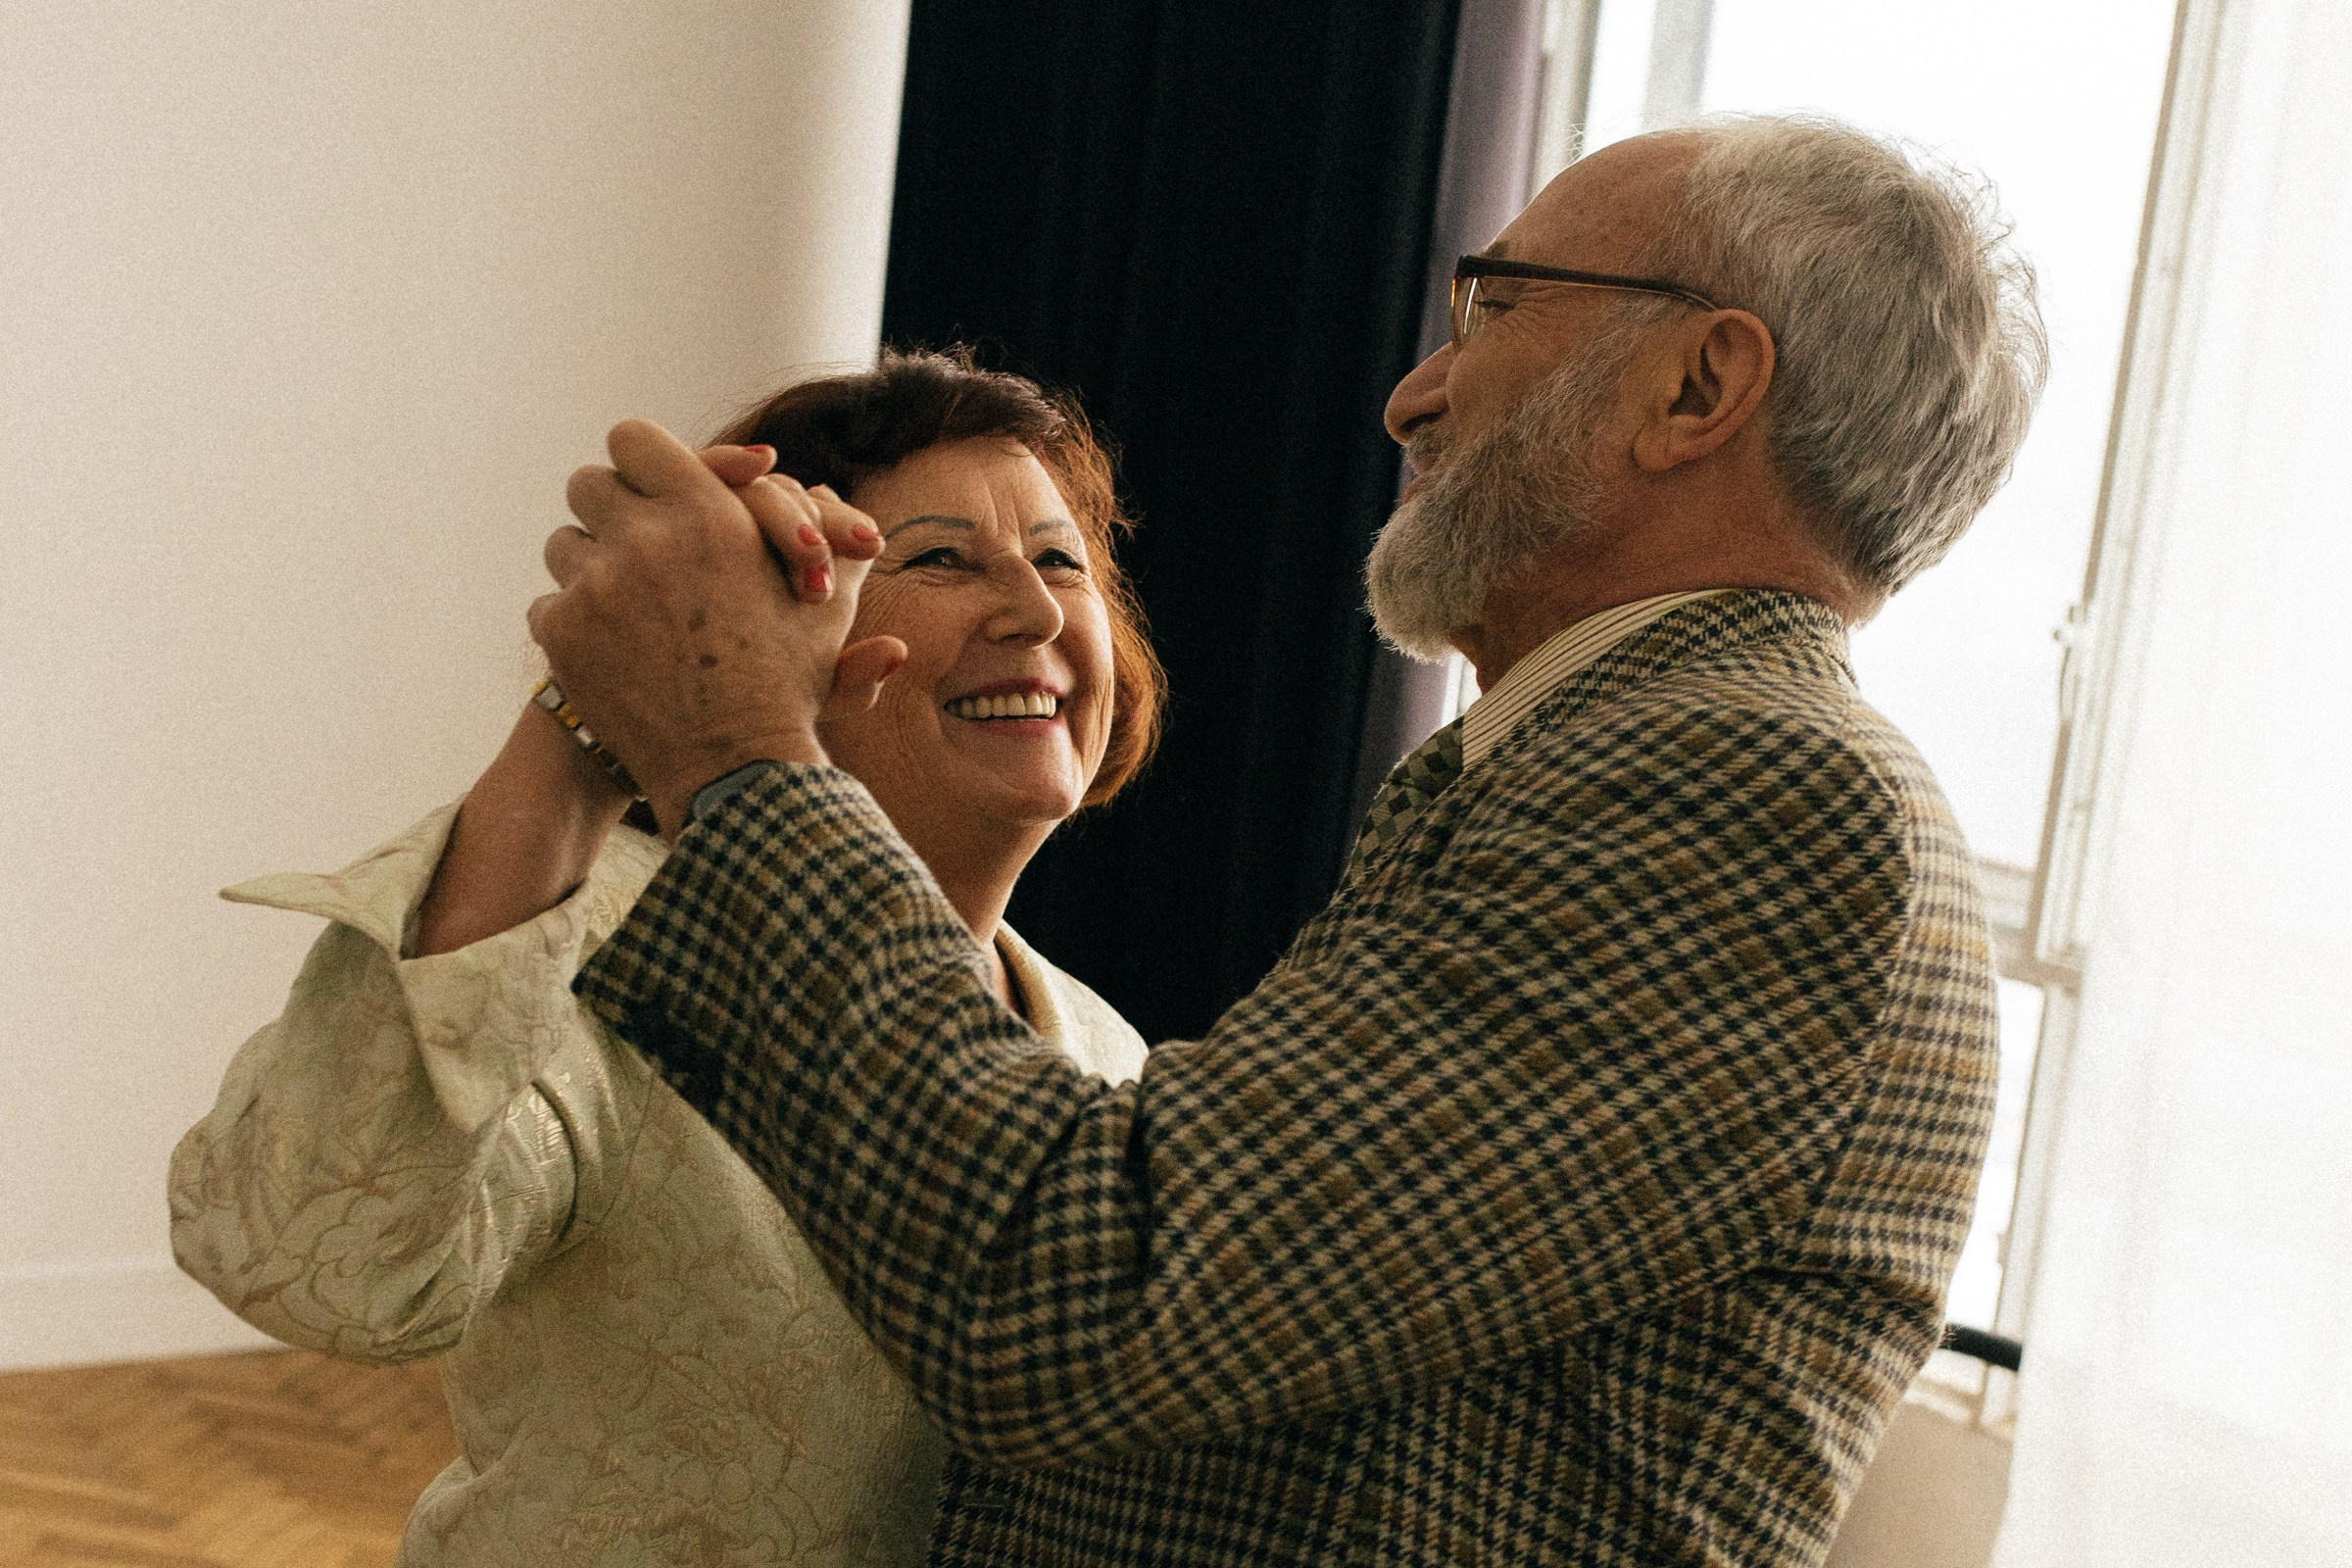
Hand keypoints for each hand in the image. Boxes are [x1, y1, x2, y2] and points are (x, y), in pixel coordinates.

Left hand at [530, 420, 905, 836]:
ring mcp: (596, 586)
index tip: (652, 486)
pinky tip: (612, 646)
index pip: (634, 439)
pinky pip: (549, 603)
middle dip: (609, 510)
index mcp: (708, 513)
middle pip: (587, 482)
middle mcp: (646, 539)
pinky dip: (576, 623)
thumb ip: (824, 534)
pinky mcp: (563, 634)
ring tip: (626, 600)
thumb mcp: (824, 604)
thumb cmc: (790, 683)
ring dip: (590, 565)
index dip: (641, 461)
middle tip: (632, 540)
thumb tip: (821, 487)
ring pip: (562, 543)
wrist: (738, 768)